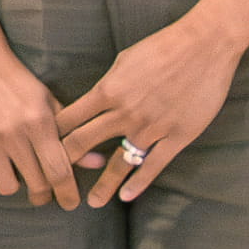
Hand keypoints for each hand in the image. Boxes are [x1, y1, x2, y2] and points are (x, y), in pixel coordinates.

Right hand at [0, 28, 79, 214]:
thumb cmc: (16, 81)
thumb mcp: (47, 102)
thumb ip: (71, 134)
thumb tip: (98, 162)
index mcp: (38, 123)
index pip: (59, 172)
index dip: (67, 194)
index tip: (70, 203)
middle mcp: (13, 133)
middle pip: (35, 184)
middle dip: (42, 192)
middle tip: (42, 189)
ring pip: (7, 186)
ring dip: (13, 181)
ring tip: (13, 168)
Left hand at [50, 6, 243, 204]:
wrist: (205, 46)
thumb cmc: (163, 47)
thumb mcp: (124, 60)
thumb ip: (108, 85)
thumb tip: (93, 100)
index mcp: (107, 90)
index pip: (70, 119)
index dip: (54, 136)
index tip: (44, 151)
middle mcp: (125, 112)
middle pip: (85, 143)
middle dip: (67, 164)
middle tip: (56, 183)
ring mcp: (151, 126)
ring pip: (120, 162)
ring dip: (104, 185)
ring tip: (92, 202)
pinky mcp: (178, 135)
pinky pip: (154, 165)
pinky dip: (139, 183)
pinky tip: (127, 196)